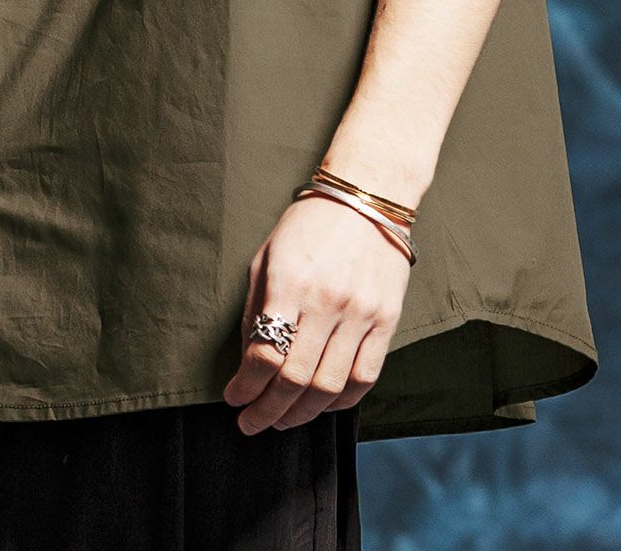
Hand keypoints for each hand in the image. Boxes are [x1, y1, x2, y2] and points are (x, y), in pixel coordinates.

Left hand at [222, 188, 411, 433]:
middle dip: (267, 411)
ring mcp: (360, 313)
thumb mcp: (267, 256)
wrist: (367, 197)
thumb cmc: (309, 225)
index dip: (244, 387)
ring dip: (301, 415)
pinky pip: (364, 378)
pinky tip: (321, 405)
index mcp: (290, 282)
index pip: (264, 354)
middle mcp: (327, 301)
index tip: (233, 399)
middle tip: (252, 423)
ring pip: (329, 387)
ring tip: (282, 421)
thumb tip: (247, 363)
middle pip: (295, 380)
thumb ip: (255, 309)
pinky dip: (340, 402)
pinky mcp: (387, 321)